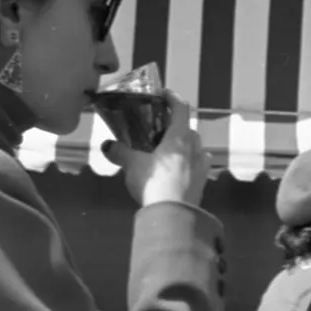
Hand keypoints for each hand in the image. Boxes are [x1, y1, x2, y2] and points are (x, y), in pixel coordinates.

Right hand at [103, 92, 210, 208]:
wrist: (174, 216)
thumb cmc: (155, 183)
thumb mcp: (132, 165)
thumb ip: (120, 152)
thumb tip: (107, 145)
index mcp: (180, 137)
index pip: (181, 107)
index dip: (172, 97)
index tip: (163, 94)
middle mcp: (196, 147)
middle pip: (188, 129)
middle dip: (175, 127)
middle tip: (159, 131)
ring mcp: (202, 165)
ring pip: (195, 147)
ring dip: (184, 146)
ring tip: (166, 152)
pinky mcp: (204, 181)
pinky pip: (197, 165)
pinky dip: (188, 163)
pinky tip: (176, 171)